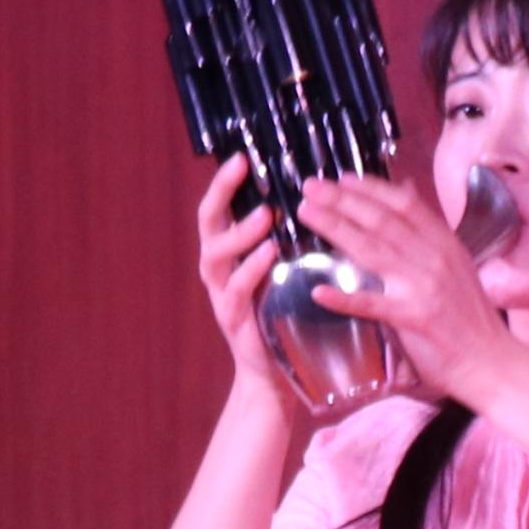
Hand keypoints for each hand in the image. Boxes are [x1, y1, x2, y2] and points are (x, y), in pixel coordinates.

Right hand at [186, 159, 305, 408]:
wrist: (274, 372)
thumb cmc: (284, 313)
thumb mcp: (287, 269)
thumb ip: (292, 239)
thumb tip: (321, 199)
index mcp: (229, 253)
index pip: (219, 208)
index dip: (225, 182)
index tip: (242, 156)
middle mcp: (217, 269)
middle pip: (207, 223)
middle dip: (220, 193)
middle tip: (240, 170)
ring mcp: (221, 294)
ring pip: (214, 256)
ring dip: (240, 232)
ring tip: (265, 215)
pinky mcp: (233, 319)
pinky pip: (236, 290)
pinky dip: (251, 270)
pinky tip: (270, 255)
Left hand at [306, 171, 514, 402]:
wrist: (492, 362)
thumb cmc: (472, 318)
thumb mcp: (456, 262)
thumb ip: (427, 229)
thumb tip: (406, 190)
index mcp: (445, 244)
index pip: (404, 205)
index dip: (370, 188)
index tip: (341, 179)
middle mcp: (435, 258)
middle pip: (381, 220)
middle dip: (342, 200)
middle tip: (311, 187)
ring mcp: (424, 287)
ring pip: (372, 250)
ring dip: (335, 228)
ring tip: (308, 214)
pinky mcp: (414, 318)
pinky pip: (372, 304)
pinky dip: (344, 298)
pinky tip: (318, 292)